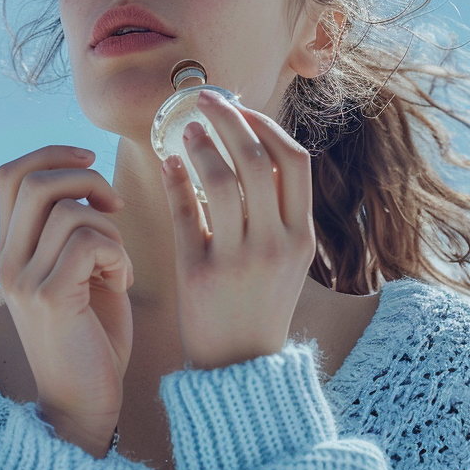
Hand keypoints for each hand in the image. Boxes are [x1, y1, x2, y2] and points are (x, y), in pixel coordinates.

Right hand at [0, 146, 132, 456]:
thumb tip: (88, 176)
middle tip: (114, 206)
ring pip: (70, 212)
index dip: (52, 153)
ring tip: (116, 263)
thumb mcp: (75, 267)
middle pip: (36, 182)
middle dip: (87, 179)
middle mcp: (7, 260)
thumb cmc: (91, 331)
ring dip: (109, 229)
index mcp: (11, 247)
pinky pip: (87, 243)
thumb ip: (71, 225)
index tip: (91, 159)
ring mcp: (24, 280)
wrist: (85, 401)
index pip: (11, 174)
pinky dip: (117, 254)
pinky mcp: (49, 299)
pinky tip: (120, 282)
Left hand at [161, 91, 315, 369]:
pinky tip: (167, 163)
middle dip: (229, 119)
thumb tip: (247, 142)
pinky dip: (175, 181)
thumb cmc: (260, 301)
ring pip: (221, 180)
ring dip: (201, 145)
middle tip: (204, 100)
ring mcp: (239, 260)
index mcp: (302, 236)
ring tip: (185, 130)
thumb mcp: (284, 256)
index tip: (242, 107)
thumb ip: (274, 207)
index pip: (294, 160)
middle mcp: (276, 244)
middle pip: (256, 159)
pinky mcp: (199, 273)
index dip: (266, 125)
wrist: (240, 369)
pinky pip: (185, 213)